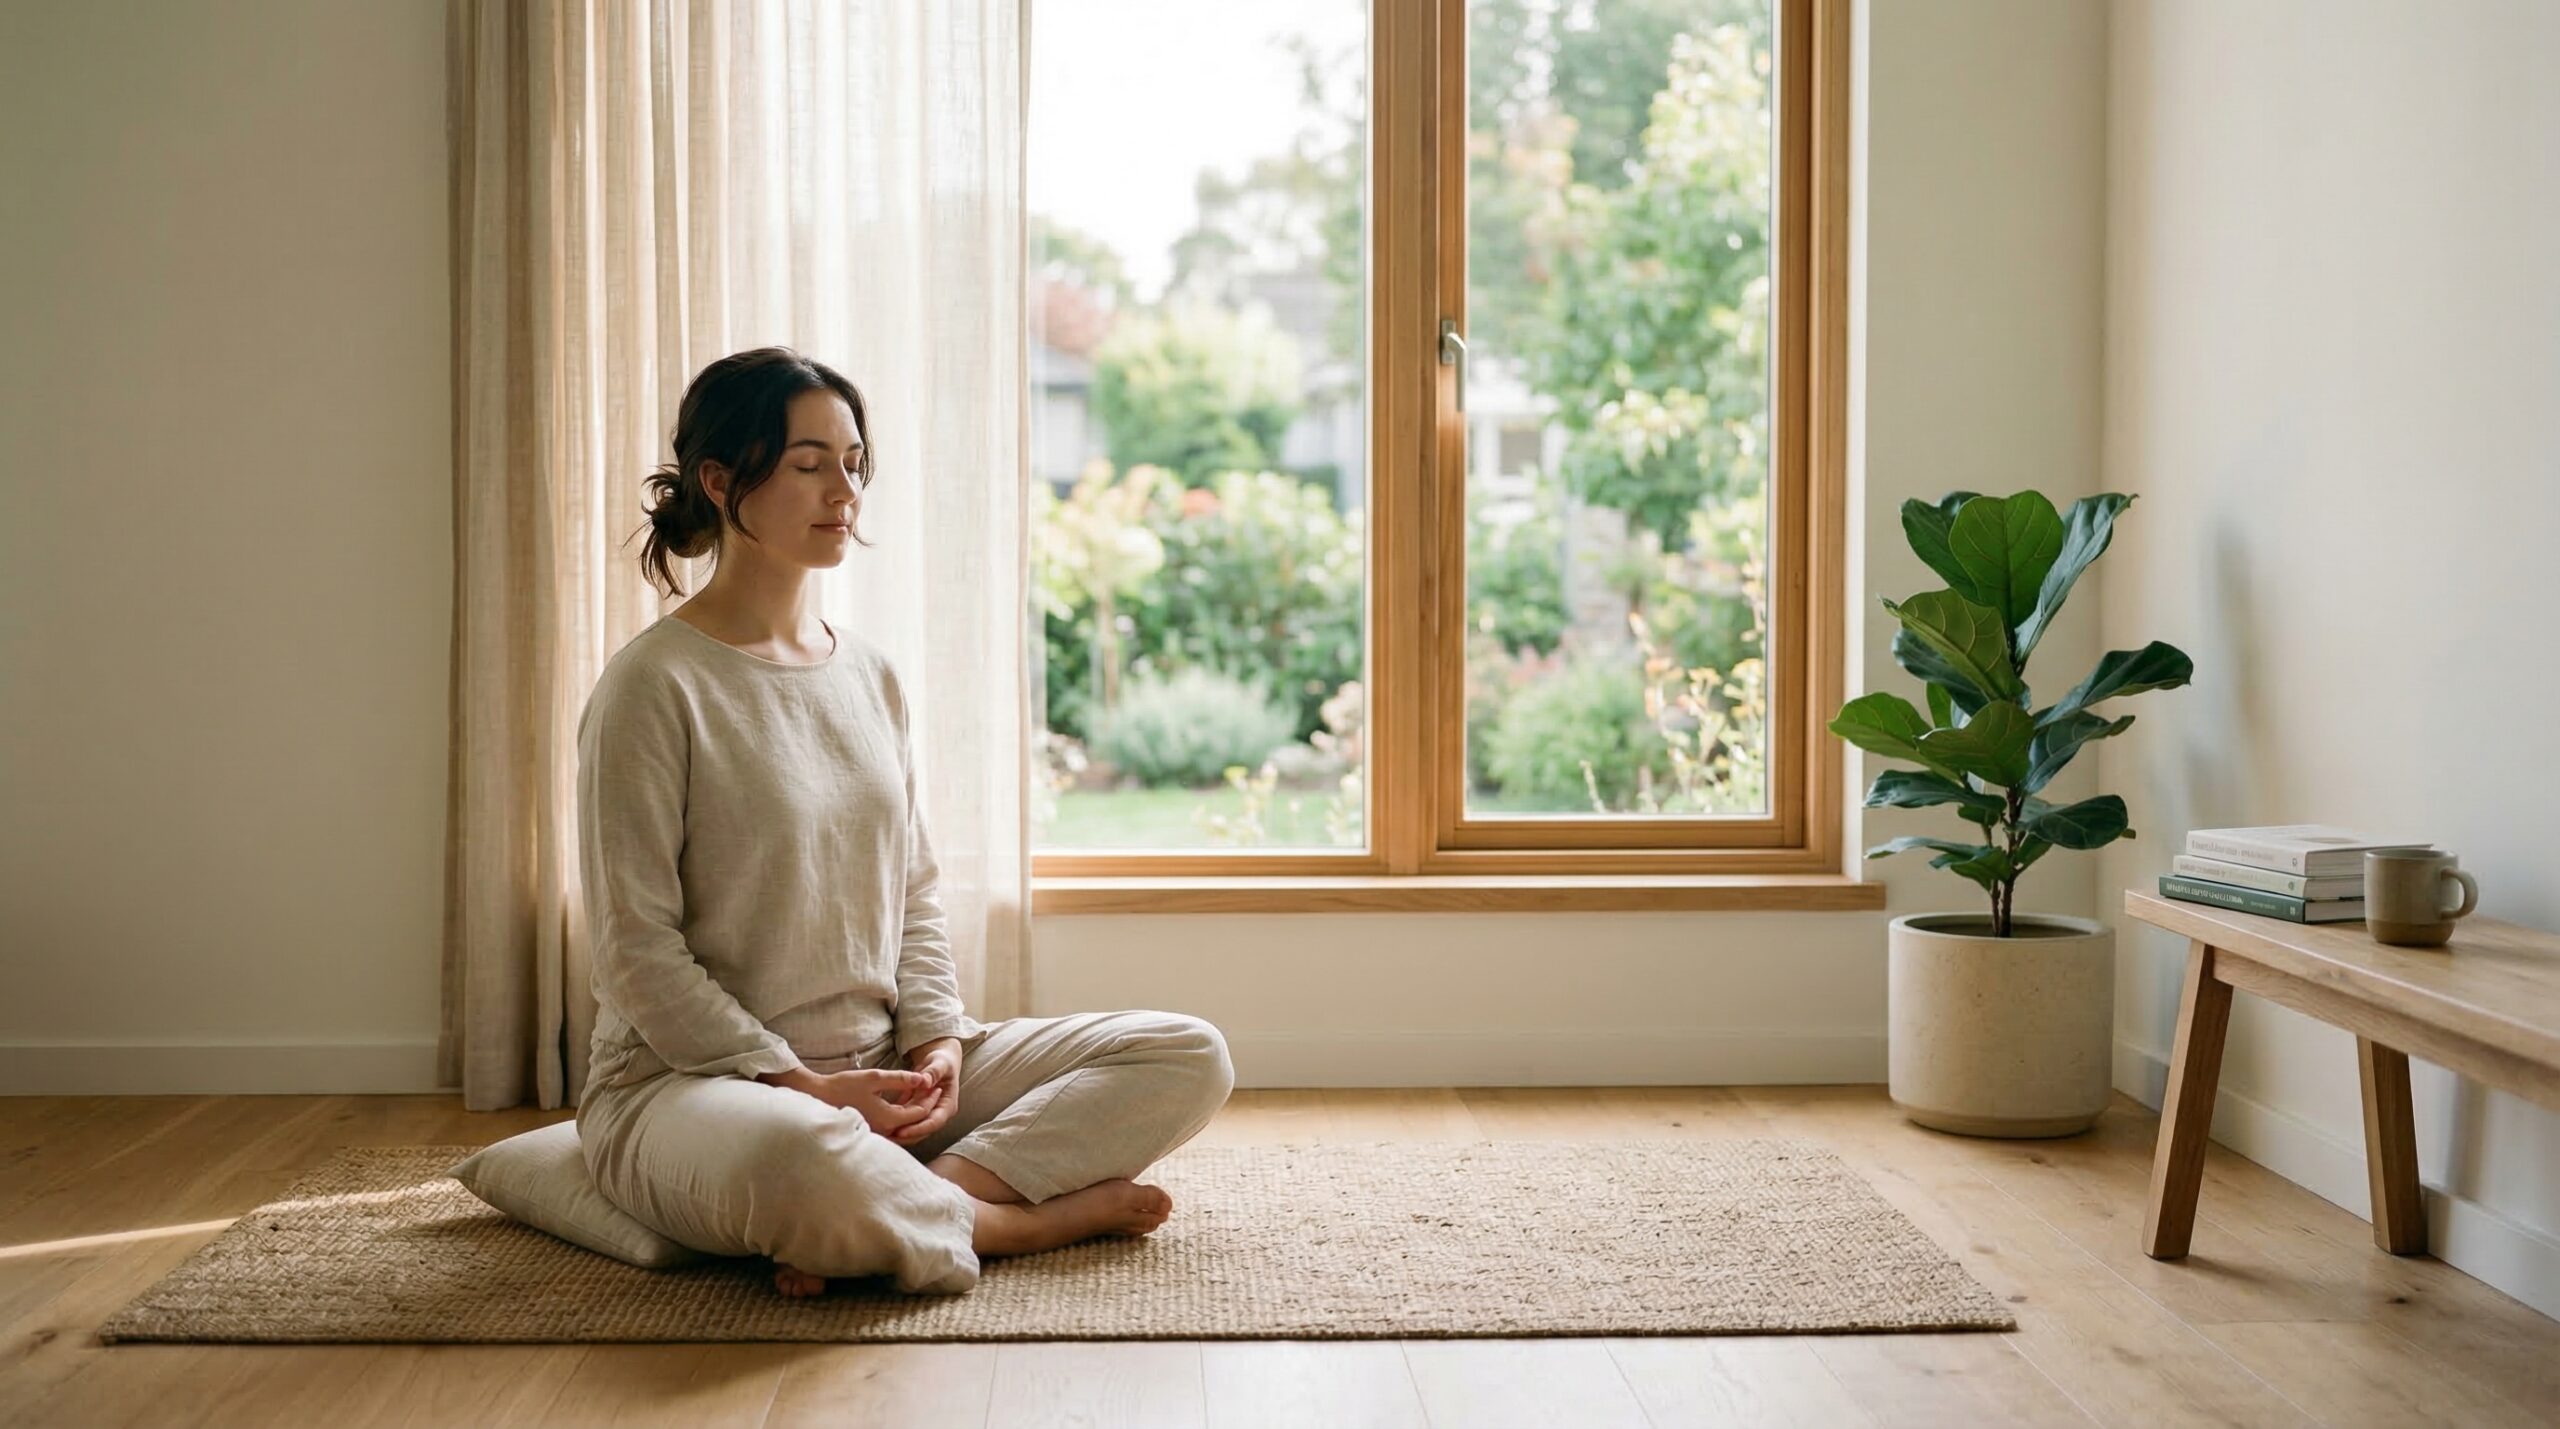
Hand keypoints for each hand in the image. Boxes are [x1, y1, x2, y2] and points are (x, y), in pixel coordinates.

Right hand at [798, 1067, 939, 1136]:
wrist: (818, 1098)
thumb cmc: (844, 1086)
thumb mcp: (874, 1078)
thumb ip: (900, 1079)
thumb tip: (922, 1078)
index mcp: (888, 1119)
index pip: (920, 1113)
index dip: (930, 1099)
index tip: (936, 1085)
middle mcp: (884, 1132)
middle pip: (915, 1124)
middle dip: (927, 1107)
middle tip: (933, 1091)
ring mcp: (877, 1135)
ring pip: (906, 1130)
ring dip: (916, 1115)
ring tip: (921, 1098)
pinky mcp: (870, 1134)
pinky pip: (894, 1131)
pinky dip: (904, 1121)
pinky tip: (904, 1106)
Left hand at [888, 1038, 963, 1147]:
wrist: (939, 1062)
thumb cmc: (942, 1062)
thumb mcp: (940, 1064)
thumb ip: (933, 1072)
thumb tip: (925, 1081)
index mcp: (948, 1106)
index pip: (934, 1122)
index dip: (918, 1128)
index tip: (902, 1131)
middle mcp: (938, 1114)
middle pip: (923, 1131)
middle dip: (906, 1136)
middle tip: (886, 1138)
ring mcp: (927, 1115)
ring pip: (913, 1130)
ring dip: (898, 1134)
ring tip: (880, 1138)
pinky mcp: (916, 1113)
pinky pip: (905, 1122)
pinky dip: (894, 1125)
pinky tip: (879, 1129)